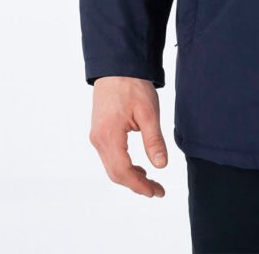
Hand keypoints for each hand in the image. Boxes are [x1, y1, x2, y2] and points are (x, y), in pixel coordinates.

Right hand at [89, 76, 168, 196]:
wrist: (117, 66)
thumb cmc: (132, 84)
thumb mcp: (148, 112)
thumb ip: (154, 140)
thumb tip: (161, 165)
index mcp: (109, 135)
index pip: (123, 172)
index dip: (140, 185)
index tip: (156, 192)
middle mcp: (98, 139)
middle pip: (115, 174)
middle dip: (136, 185)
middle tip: (157, 190)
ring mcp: (96, 136)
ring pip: (111, 167)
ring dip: (129, 176)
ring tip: (150, 180)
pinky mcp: (99, 131)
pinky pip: (110, 156)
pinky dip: (123, 165)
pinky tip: (138, 166)